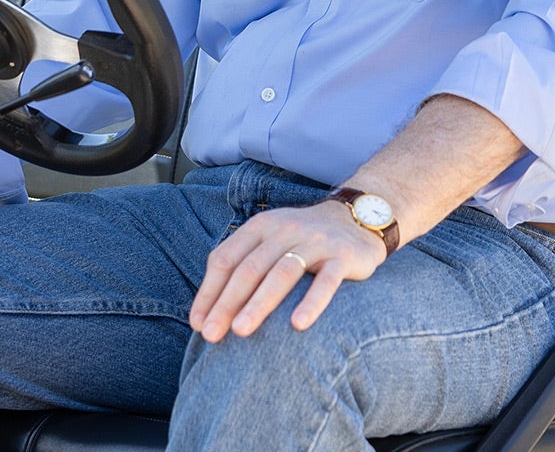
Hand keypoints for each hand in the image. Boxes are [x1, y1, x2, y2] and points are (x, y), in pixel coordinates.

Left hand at [189, 201, 387, 341]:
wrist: (356, 219)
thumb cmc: (301, 240)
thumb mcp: (268, 242)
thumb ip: (241, 266)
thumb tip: (205, 313)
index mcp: (261, 227)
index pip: (226, 259)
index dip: (209, 293)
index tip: (198, 325)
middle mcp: (285, 230)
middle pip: (250, 268)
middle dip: (227, 303)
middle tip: (212, 335)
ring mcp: (315, 242)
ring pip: (282, 273)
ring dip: (259, 303)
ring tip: (241, 331)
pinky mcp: (343, 256)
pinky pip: (326, 281)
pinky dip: (312, 302)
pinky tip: (298, 325)